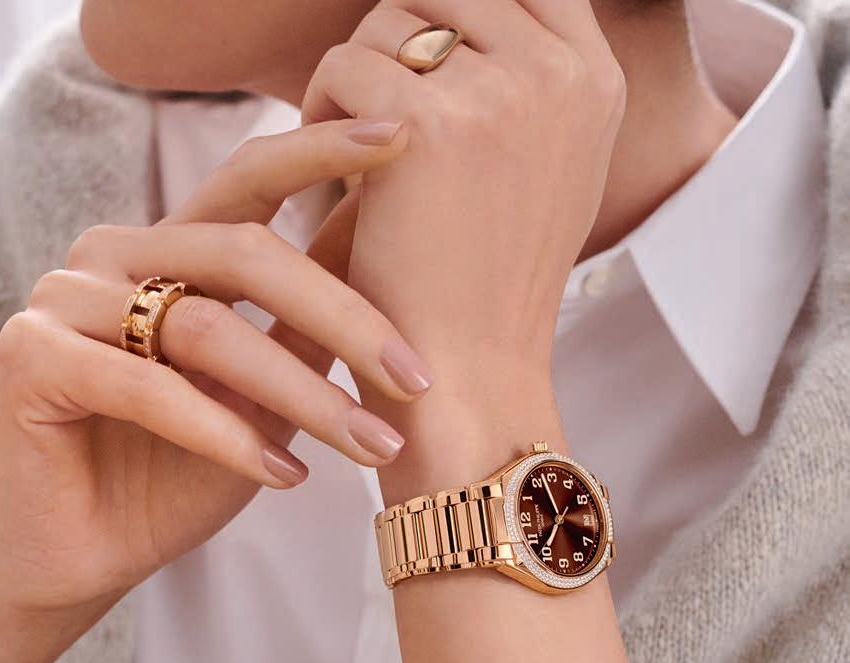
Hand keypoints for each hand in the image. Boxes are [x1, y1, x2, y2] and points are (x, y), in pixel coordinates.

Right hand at [0, 119, 431, 615]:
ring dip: (303, 395)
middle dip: (345, 319)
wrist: (82, 559)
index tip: (400, 138)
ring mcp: (64, 300)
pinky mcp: (32, 359)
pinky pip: (149, 389)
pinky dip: (226, 437)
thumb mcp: (266, 396)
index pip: (248, 181)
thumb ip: (307, 325)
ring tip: (371, 447)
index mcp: (167, 251)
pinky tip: (284, 477)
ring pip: (206, 326)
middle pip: (244, 252)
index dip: (320, 151)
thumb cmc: (176, 477)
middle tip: (417, 381)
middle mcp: (113, 257)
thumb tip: (380, 240)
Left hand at [302, 0, 625, 494]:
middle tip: (372, 115)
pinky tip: (329, 171)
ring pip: (389, 21)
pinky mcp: (431, 124)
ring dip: (355, 79)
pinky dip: (320, 113)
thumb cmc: (487, 284)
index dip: (455, 12)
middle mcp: (561, 73)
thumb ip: (524, 86)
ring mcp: (502, 93)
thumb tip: (458, 16)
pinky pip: (346, 67)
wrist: (470, 372)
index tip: (415, 71)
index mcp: (596, 80)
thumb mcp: (542, 170)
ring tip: (353, 151)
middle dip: (397, 46)